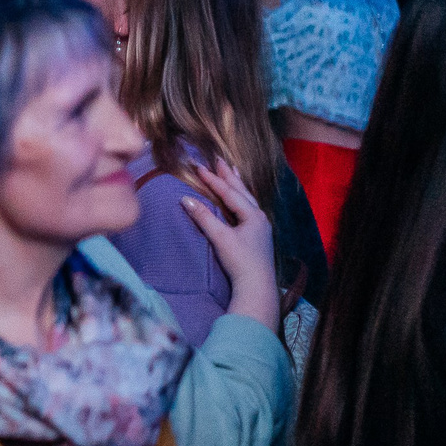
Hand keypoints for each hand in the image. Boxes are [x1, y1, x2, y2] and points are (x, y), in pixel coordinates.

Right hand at [181, 160, 278, 330]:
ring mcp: (261, 226)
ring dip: (237, 184)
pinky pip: (248, 208)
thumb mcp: (220, 238)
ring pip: (247, 199)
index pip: (230, 193)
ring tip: (232, 171)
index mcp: (252, 215)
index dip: (213, 180)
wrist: (257, 285)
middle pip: (242, 191)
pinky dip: (241, 197)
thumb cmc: (239, 260)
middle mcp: (259, 217)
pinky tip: (240, 198)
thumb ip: (204, 217)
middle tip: (219, 160)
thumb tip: (185, 199)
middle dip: (229, 176)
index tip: (199, 167)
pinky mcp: (258, 235)